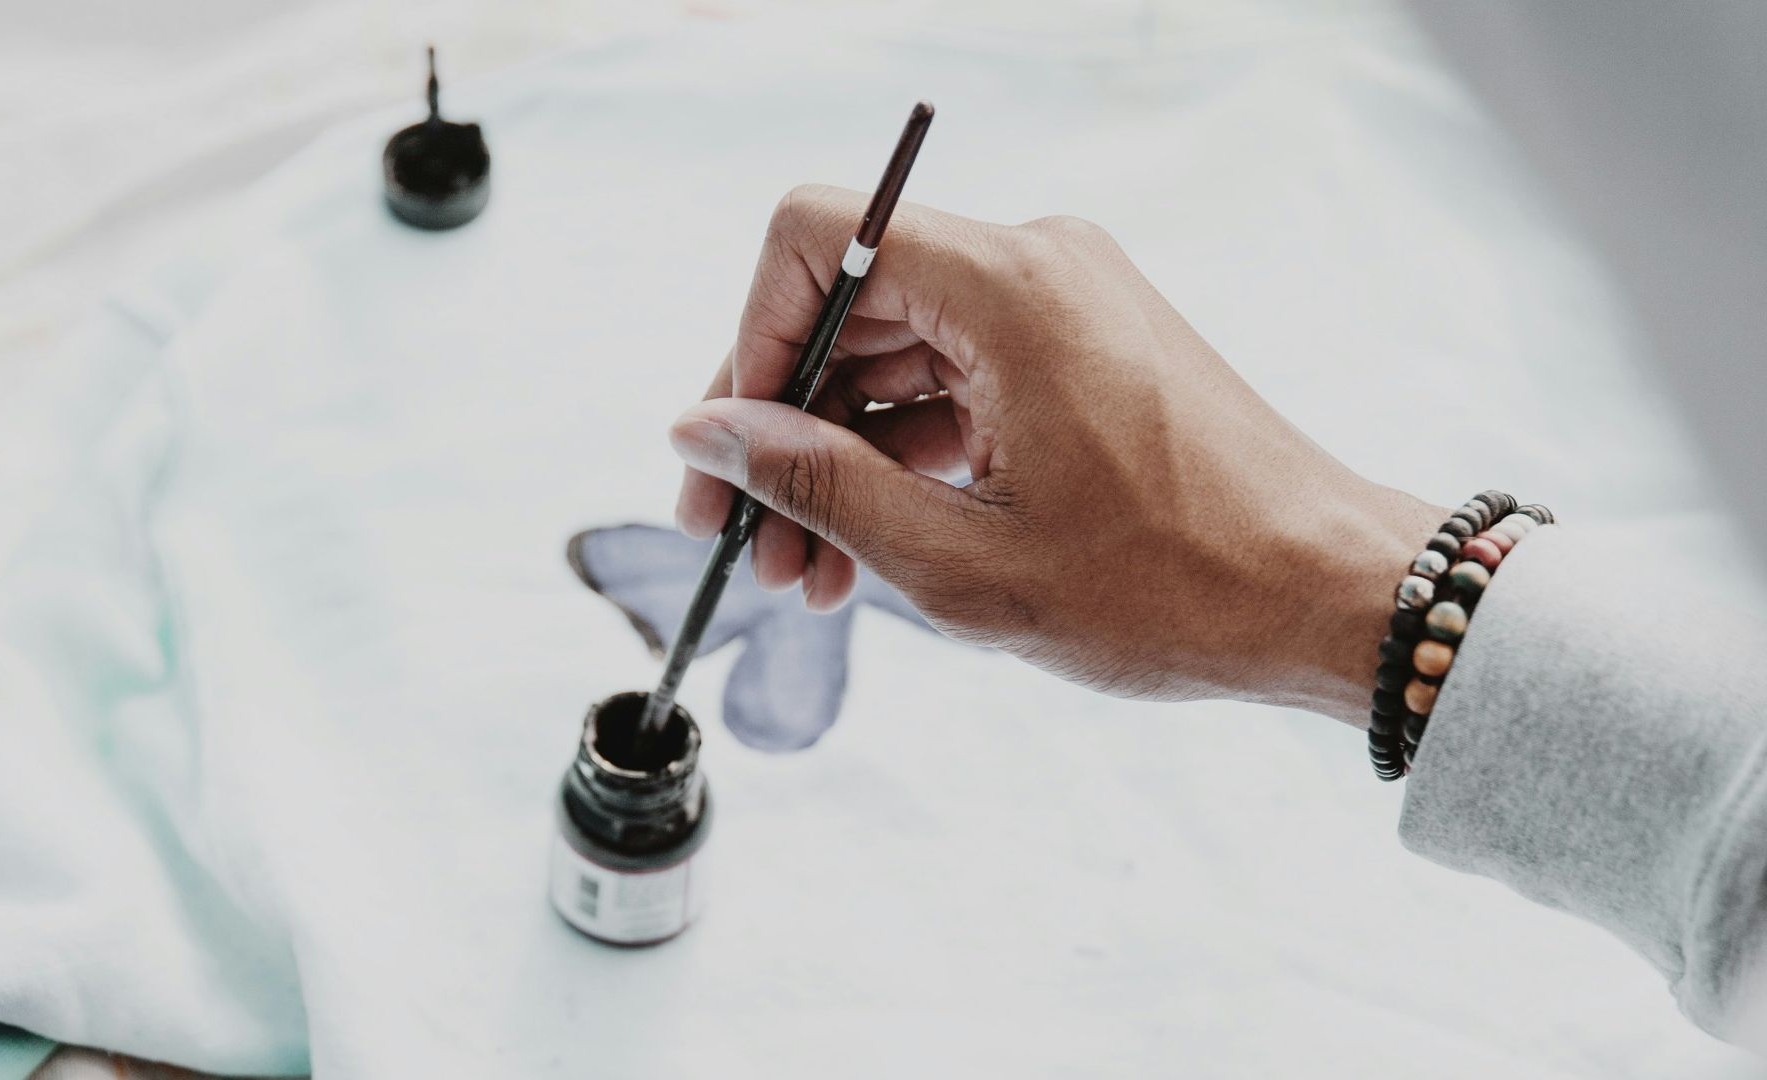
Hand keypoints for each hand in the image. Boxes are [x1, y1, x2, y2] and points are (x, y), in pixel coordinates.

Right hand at [671, 185, 1442, 720]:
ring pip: (897, 354)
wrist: (1326, 599)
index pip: (815, 240)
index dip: (748, 341)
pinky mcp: (1080, 351)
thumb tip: (707, 435)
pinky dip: (907, 456)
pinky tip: (874, 549)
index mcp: (1010, 286)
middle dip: (783, 429)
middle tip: (749, 545)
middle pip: (849, 306)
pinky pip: (956, 380)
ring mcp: (1063, 306)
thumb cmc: (1172, 587)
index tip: (729, 450)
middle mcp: (1036, 266)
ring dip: (840, 459)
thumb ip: (818, 485)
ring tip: (811, 575)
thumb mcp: (964, 559)